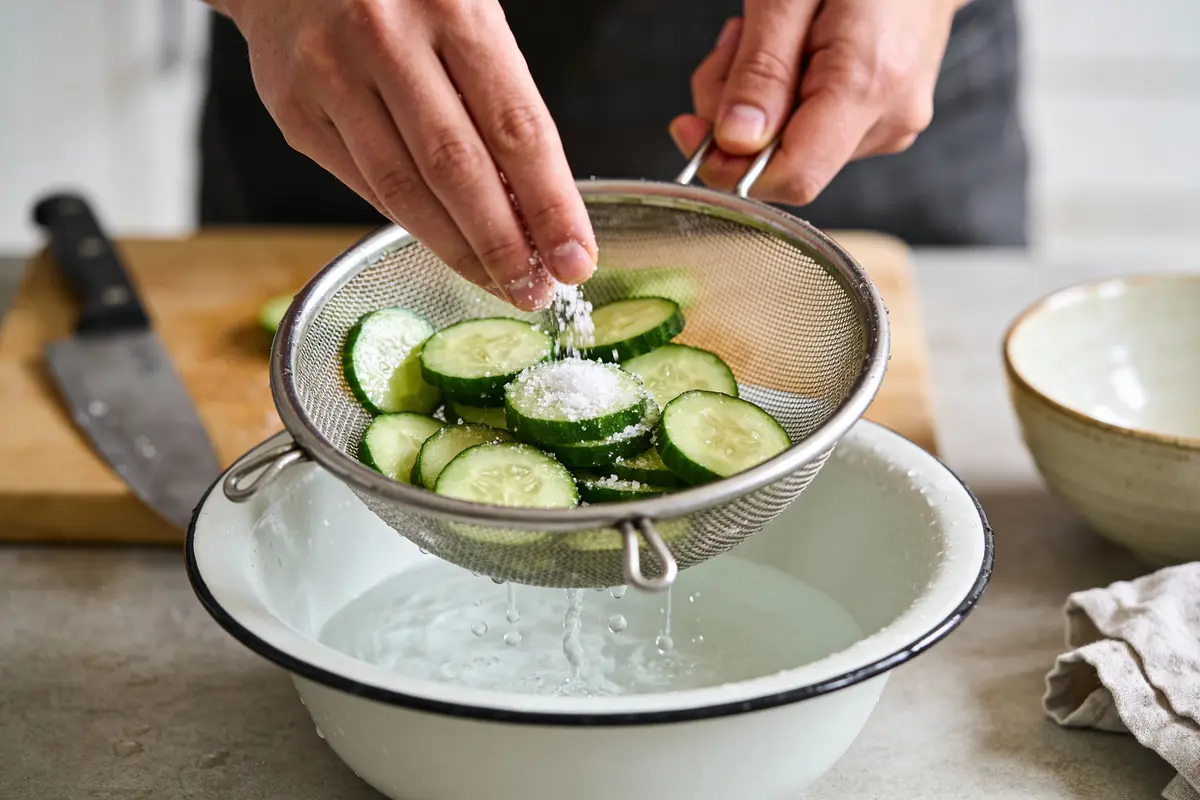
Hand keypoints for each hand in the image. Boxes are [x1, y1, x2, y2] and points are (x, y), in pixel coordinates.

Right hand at [214, 0, 596, 310]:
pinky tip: (446, 244)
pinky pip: (364, 186)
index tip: (575, 259)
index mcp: (452, 7)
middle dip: (505, 245)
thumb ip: (501, 101)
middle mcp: (386, 37)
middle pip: (458, 169)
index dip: (551, 205)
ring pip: (404, 191)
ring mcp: (330, 75)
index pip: (517, 127)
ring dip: (459, 251)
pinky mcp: (293, 110)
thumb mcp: (468, 15)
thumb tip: (539, 211)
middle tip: (537, 292)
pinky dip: (412, 224)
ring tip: (499, 284)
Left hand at [669, 0, 961, 204]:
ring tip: (767, 34)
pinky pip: (811, 128)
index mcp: (869, 84)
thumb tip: (734, 142)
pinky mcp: (882, 118)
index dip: (731, 168)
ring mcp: (890, 122)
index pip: (794, 176)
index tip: (691, 129)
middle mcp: (888, 117)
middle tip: (734, 45)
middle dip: (736, 111)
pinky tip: (791, 48)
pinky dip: (783, 94)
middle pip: (782, 160)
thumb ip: (761, 70)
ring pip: (789, 145)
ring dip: (755, 97)